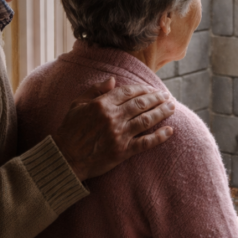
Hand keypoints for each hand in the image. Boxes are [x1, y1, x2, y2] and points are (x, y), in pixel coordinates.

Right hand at [52, 77, 174, 181]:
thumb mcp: (77, 104)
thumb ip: (95, 90)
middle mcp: (113, 117)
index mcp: (102, 104)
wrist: (65, 157)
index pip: (129, 92)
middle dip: (157, 98)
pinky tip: (170, 131)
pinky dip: (159, 137)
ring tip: (172, 107)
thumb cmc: (69, 130)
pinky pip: (145, 143)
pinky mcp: (122, 151)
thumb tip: (113, 80)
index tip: (152, 89)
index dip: (143, 89)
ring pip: (146, 120)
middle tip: (167, 96)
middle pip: (141, 104)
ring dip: (161, 112)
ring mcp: (119, 134)